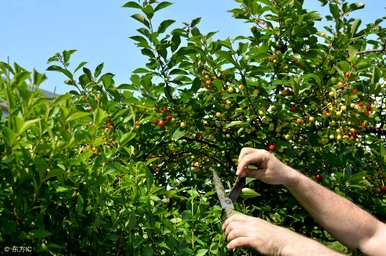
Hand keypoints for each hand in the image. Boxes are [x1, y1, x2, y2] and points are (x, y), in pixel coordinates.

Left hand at [223, 213, 342, 255]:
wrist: (284, 241)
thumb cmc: (273, 236)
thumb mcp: (261, 227)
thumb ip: (250, 227)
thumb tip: (240, 230)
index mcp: (253, 220)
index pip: (235, 216)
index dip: (227, 221)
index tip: (224, 227)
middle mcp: (251, 224)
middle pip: (232, 223)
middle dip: (226, 229)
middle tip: (225, 236)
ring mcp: (253, 232)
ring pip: (233, 231)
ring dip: (228, 237)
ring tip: (228, 242)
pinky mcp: (254, 240)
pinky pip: (238, 241)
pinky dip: (232, 244)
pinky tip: (230, 247)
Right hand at [237, 147, 296, 184]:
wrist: (287, 175)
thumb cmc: (277, 176)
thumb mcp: (263, 176)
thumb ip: (250, 173)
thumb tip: (239, 173)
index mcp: (263, 155)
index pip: (247, 158)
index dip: (241, 166)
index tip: (238, 174)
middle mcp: (261, 152)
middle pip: (245, 151)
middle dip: (240, 160)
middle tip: (240, 171)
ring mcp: (260, 153)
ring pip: (246, 153)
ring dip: (242, 161)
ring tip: (242, 171)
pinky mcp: (259, 157)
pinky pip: (249, 156)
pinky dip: (246, 162)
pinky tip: (246, 169)